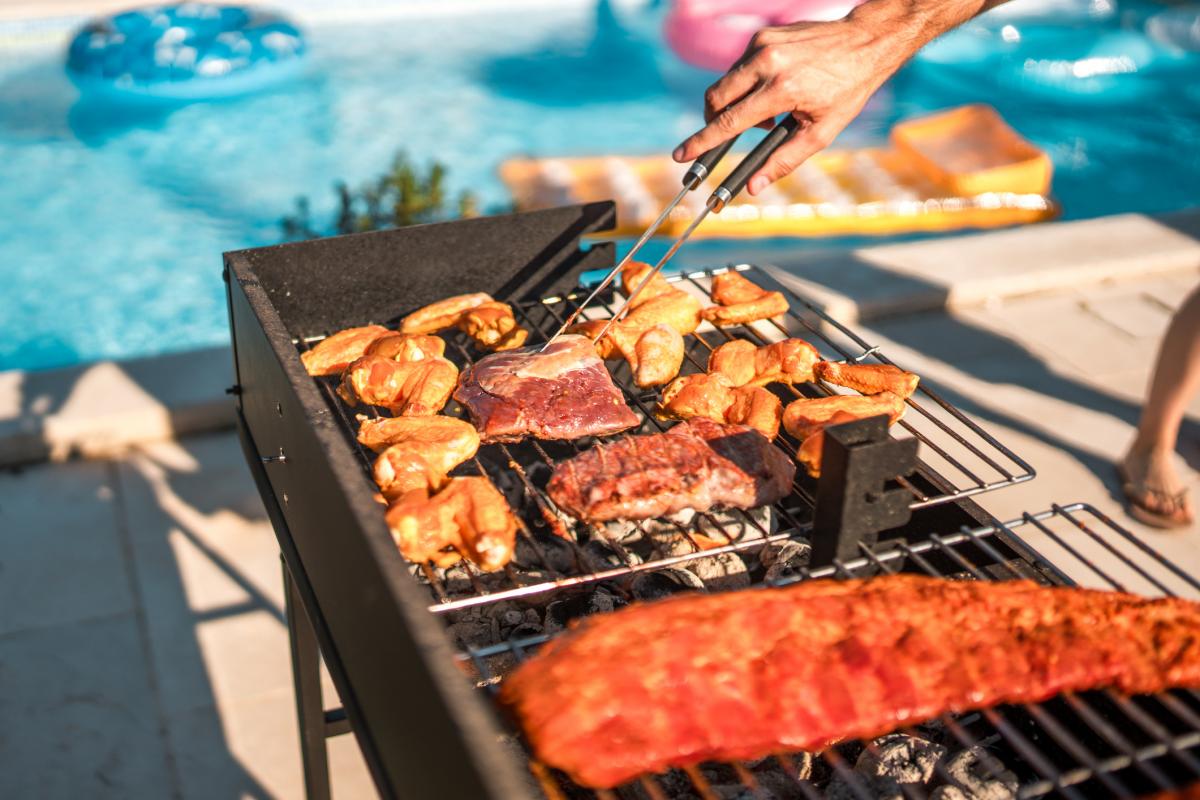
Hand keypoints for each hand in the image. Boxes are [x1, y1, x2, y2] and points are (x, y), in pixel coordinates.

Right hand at [672, 9, 927, 192]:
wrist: (864, 42)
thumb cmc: (846, 90)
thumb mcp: (822, 133)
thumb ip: (784, 161)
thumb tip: (753, 187)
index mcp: (782, 89)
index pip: (730, 122)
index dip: (702, 142)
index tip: (680, 155)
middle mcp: (767, 62)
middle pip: (715, 99)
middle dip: (714, 122)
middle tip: (730, 134)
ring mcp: (762, 44)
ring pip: (725, 84)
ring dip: (736, 104)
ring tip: (770, 111)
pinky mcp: (762, 35)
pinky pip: (739, 68)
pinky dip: (747, 84)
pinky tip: (774, 88)